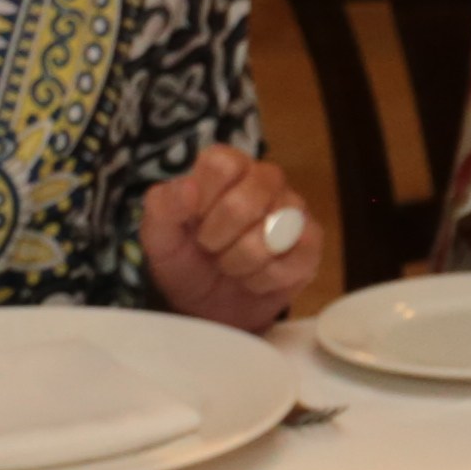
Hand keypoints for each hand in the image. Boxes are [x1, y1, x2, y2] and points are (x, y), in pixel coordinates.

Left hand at [144, 146, 325, 330]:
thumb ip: (164, 206)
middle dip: (217, 238)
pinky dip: (263, 279)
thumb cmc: (185, 259)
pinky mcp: (311, 245)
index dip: (203, 198)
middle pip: (247, 200)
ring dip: (239, 262)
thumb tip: (189, 187)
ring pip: (271, 234)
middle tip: (210, 248)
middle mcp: (266, 180)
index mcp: (229, 167)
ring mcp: (294, 211)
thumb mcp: (159, 236)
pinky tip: (253, 278)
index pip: (222, 164)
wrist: (207, 305)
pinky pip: (293, 260)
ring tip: (231, 264)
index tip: (194, 219)